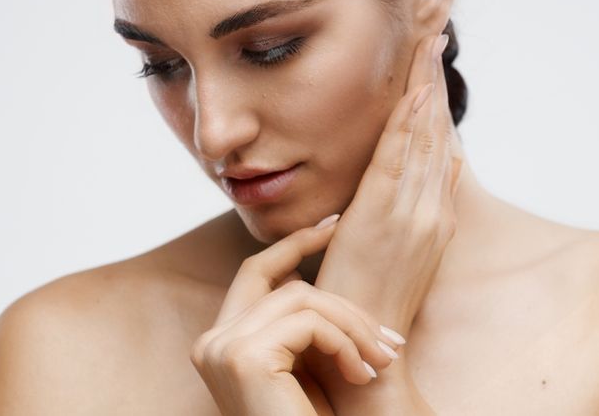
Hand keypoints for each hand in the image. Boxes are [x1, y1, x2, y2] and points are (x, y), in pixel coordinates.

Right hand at [190, 217, 404, 415]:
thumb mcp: (307, 371)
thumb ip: (304, 329)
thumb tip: (333, 279)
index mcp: (219, 343)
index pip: (255, 272)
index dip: (294, 244)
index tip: (332, 224)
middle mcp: (210, 342)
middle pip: (281, 281)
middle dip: (338, 293)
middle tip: (388, 330)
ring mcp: (221, 348)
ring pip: (302, 297)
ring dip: (353, 327)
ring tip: (381, 363)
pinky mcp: (243, 357)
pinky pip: (309, 321)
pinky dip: (345, 343)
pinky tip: (361, 374)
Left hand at [302, 32, 461, 402]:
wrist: (365, 338)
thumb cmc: (375, 294)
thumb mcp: (410, 247)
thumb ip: (426, 203)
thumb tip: (444, 164)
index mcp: (435, 215)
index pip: (437, 144)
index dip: (436, 100)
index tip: (433, 62)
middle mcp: (431, 209)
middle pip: (433, 132)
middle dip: (432, 81)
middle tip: (433, 33)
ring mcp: (412, 212)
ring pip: (420, 138)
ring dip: (424, 89)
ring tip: (426, 46)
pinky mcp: (385, 218)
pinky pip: (398, 160)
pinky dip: (408, 125)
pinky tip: (413, 93)